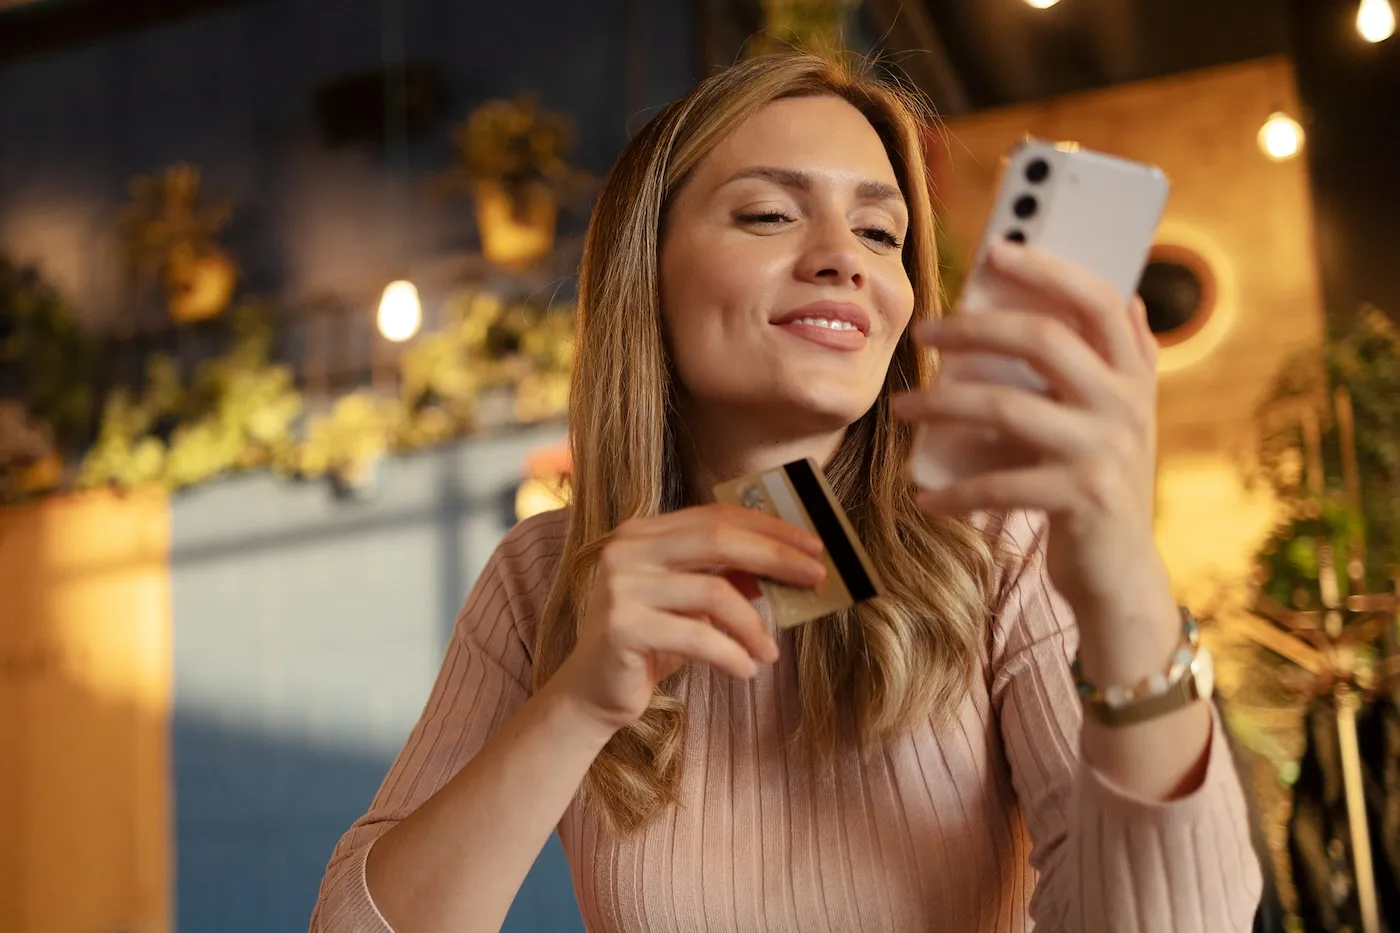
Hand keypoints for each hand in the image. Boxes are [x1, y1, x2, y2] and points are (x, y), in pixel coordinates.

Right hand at [546, 504, 826, 736]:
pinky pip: (696, 636)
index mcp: (643, 532)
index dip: (769, 527)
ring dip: (754, 624)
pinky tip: (747, 670)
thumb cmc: (650, 643)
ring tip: (770, 651)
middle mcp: (627, 548)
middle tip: (818, 577)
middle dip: (775, 556)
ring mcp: (620, 585)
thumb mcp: (694, 605)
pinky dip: (731, 654)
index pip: (716, 515)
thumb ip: (730, 577)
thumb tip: (790, 565)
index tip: (814, 545)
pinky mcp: (621, 626)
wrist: (593, 691)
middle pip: (718, 539)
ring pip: (713, 591)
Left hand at [891, 241, 1174, 641]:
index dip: (1050, 269)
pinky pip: (1002, 483)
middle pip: (1044, 341)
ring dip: (944, 404)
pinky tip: (924, 496)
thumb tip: (1126, 298)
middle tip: (922, 332)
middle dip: (974, 328)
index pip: (1099, 301)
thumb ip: (1119, 364)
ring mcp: (1106, 453)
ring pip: (1010, 407)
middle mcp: (1126, 406)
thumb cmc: (1098, 484)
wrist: (1121, 575)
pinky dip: (955, 490)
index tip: (998, 250)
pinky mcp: (1082, 500)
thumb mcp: (1117, 420)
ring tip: (902, 409)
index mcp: (1133, 375)